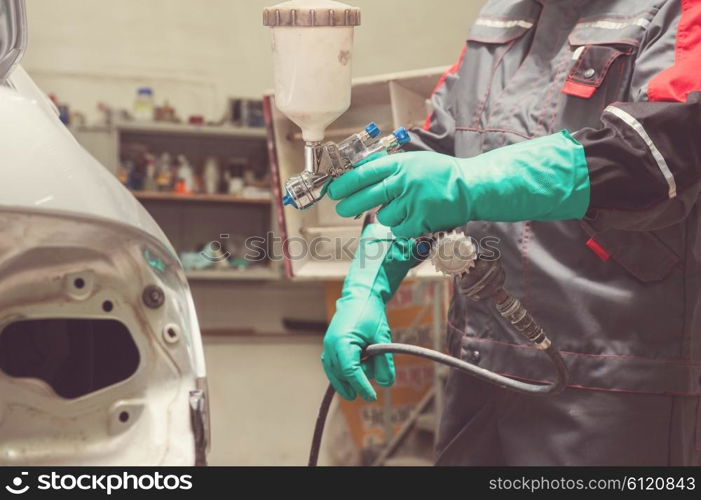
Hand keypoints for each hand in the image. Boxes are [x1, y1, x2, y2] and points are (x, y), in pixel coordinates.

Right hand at [320, 223, 418, 400]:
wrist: (360, 296)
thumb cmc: (370, 314)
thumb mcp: (381, 338)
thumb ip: (384, 361)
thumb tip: (386, 384)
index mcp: (342, 342)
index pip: (350, 372)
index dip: (361, 386)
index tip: (371, 397)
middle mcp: (330, 346)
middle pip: (342, 375)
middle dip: (356, 381)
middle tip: (372, 377)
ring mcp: (327, 346)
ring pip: (335, 373)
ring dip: (349, 378)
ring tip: (365, 372)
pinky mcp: (329, 346)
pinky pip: (333, 367)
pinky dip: (343, 374)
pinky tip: (354, 377)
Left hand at [328, 131, 590, 237]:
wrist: (472, 187)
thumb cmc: (440, 174)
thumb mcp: (414, 162)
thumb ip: (390, 168)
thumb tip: (359, 175)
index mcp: (401, 164)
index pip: (365, 173)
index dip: (345, 183)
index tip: (333, 190)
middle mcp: (405, 181)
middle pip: (368, 196)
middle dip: (350, 205)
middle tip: (342, 209)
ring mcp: (414, 201)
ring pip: (384, 216)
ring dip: (388, 216)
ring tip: (402, 209)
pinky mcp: (422, 219)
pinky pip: (400, 229)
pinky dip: (403, 227)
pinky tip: (414, 218)